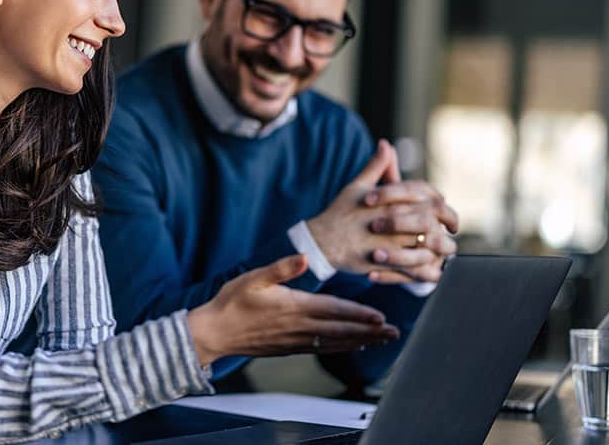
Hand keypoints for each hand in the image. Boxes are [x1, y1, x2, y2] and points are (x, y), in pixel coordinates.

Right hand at [187, 255, 399, 365]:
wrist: (213, 332)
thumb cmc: (231, 302)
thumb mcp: (253, 277)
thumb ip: (280, 268)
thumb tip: (303, 258)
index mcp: (294, 307)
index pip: (334, 311)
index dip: (359, 315)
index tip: (381, 317)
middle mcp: (299, 327)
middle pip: (341, 331)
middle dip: (370, 332)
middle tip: (394, 334)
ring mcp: (295, 341)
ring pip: (335, 343)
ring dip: (361, 341)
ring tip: (383, 341)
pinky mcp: (289, 348)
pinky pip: (322, 349)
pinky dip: (341, 348)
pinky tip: (353, 346)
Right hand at [307, 140, 454, 282]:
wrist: (322, 242)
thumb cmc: (340, 213)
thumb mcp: (358, 186)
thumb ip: (377, 166)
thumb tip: (386, 144)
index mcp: (391, 201)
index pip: (427, 197)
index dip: (441, 203)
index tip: (446, 210)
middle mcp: (394, 221)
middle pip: (432, 221)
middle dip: (446, 226)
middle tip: (451, 231)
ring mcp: (390, 243)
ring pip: (427, 245)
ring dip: (439, 249)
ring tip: (443, 251)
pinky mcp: (386, 263)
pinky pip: (413, 268)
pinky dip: (425, 269)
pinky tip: (430, 268)